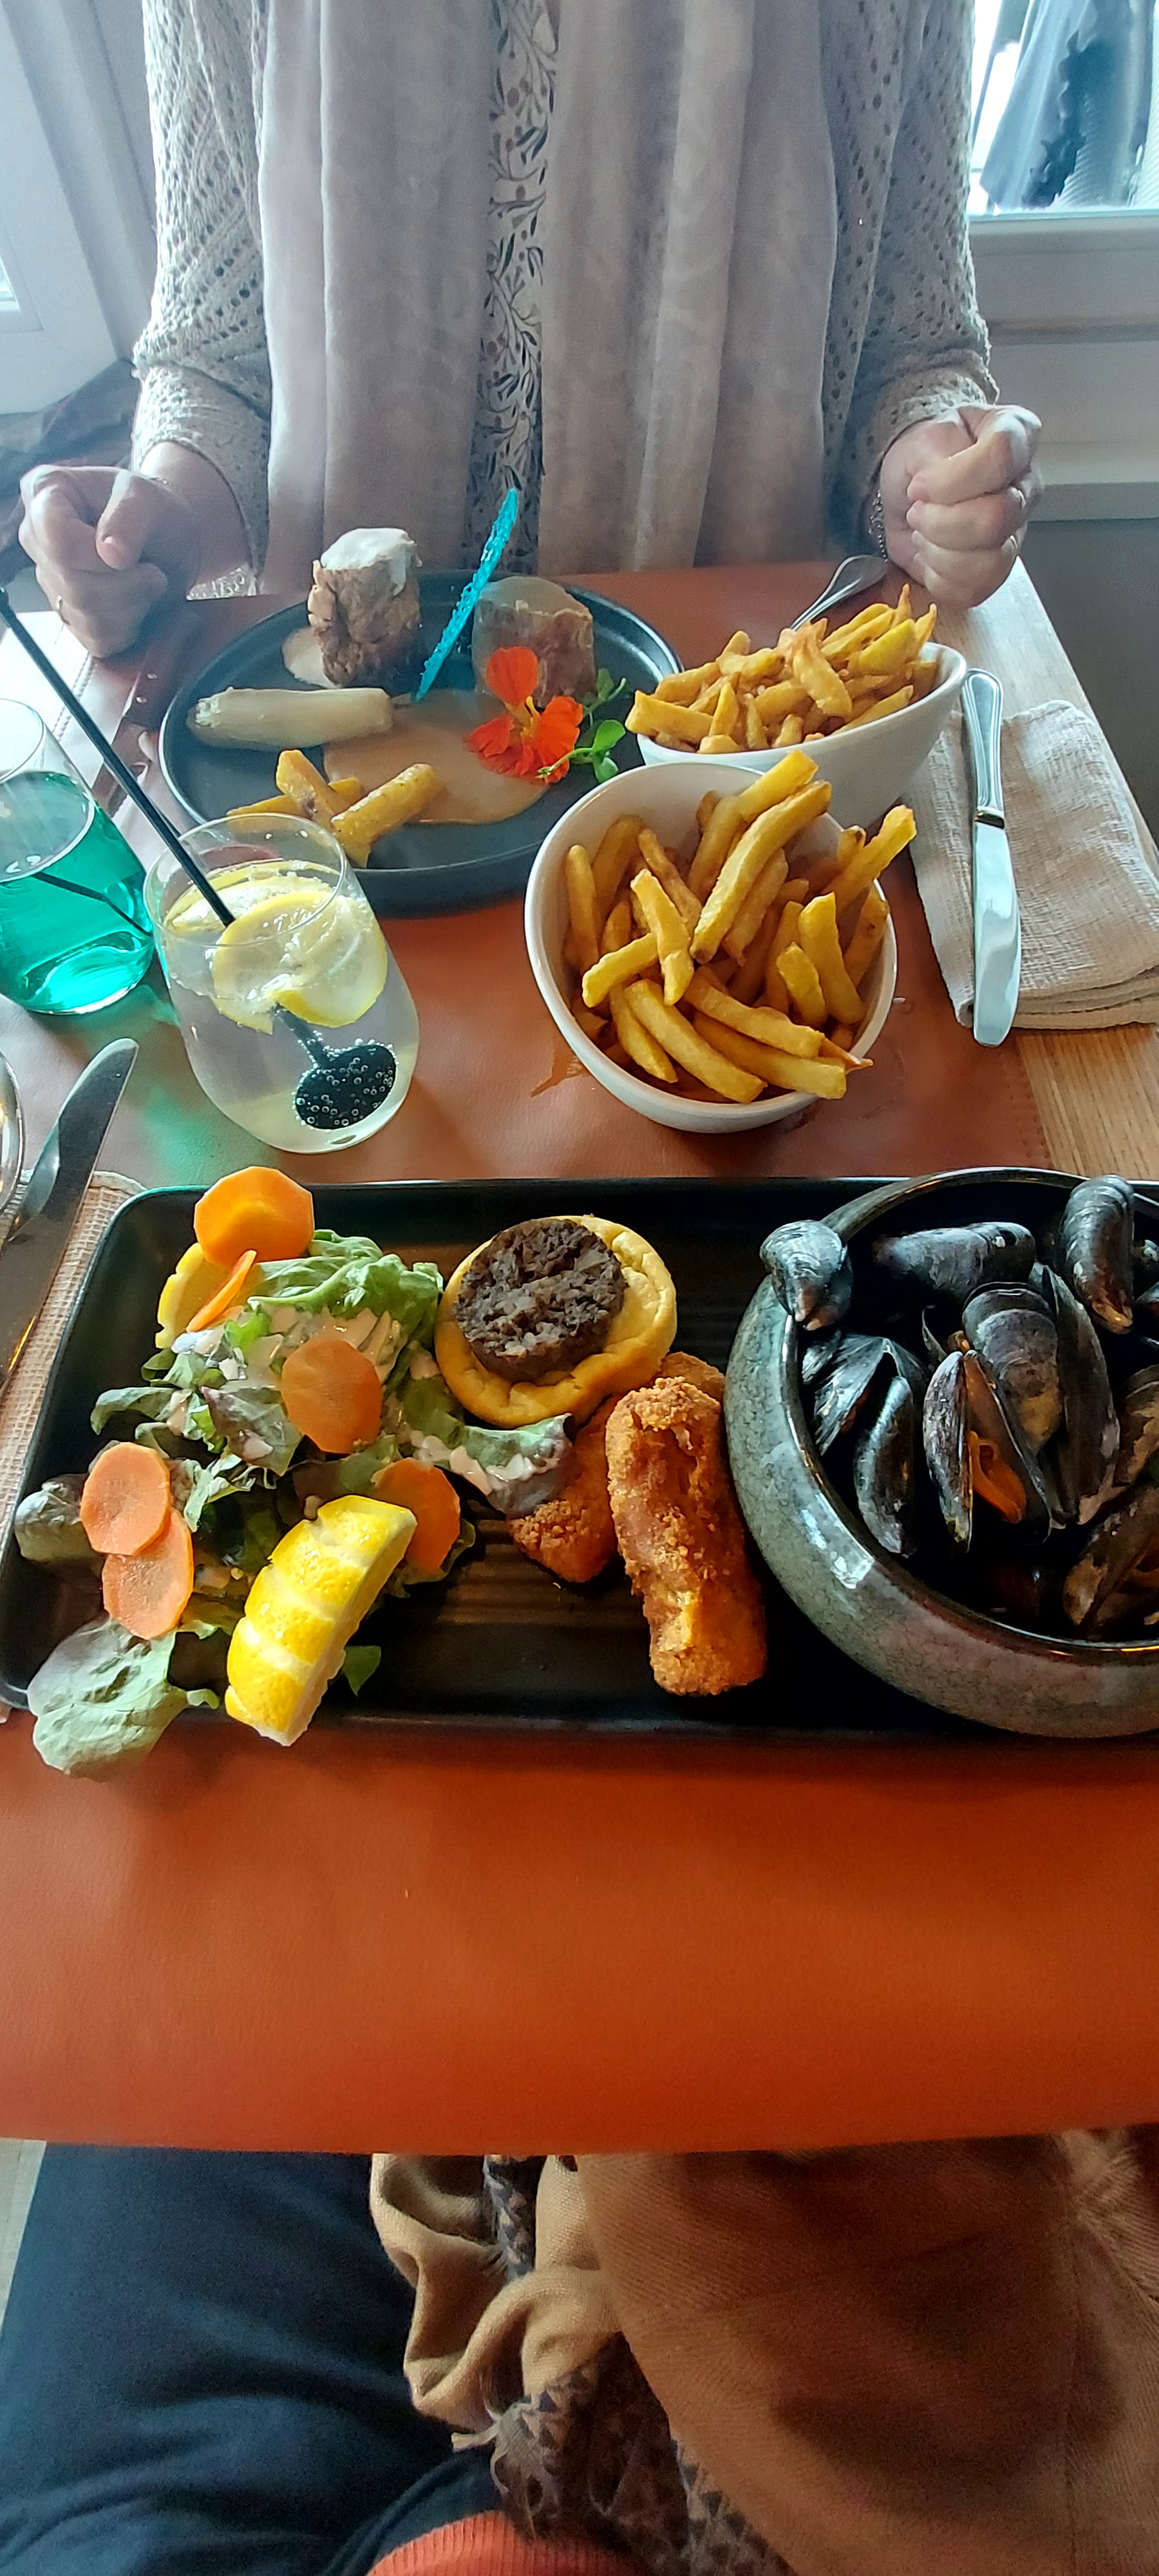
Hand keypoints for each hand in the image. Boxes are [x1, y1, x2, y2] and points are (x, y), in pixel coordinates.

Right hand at [18, 464, 201, 657]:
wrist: (168, 540)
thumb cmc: (154, 512)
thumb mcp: (150, 500)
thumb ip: (131, 518)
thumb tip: (111, 554)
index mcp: (44, 493)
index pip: (57, 537)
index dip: (97, 556)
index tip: (130, 553)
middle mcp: (36, 538)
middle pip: (73, 583)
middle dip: (125, 583)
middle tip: (151, 569)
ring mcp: (49, 581)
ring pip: (86, 616)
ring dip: (132, 605)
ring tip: (146, 581)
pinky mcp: (68, 617)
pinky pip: (96, 639)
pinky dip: (128, 627)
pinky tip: (136, 602)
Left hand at [878, 407, 1041, 609]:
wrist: (910, 486)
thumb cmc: (923, 455)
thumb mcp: (924, 437)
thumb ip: (937, 454)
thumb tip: (936, 488)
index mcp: (1018, 438)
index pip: (1000, 458)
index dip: (952, 479)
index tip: (919, 485)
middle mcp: (1026, 488)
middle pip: (995, 519)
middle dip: (940, 523)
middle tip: (916, 512)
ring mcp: (1016, 533)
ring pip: (989, 563)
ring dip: (938, 553)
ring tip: (923, 533)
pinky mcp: (997, 571)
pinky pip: (975, 590)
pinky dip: (939, 578)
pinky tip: (930, 556)